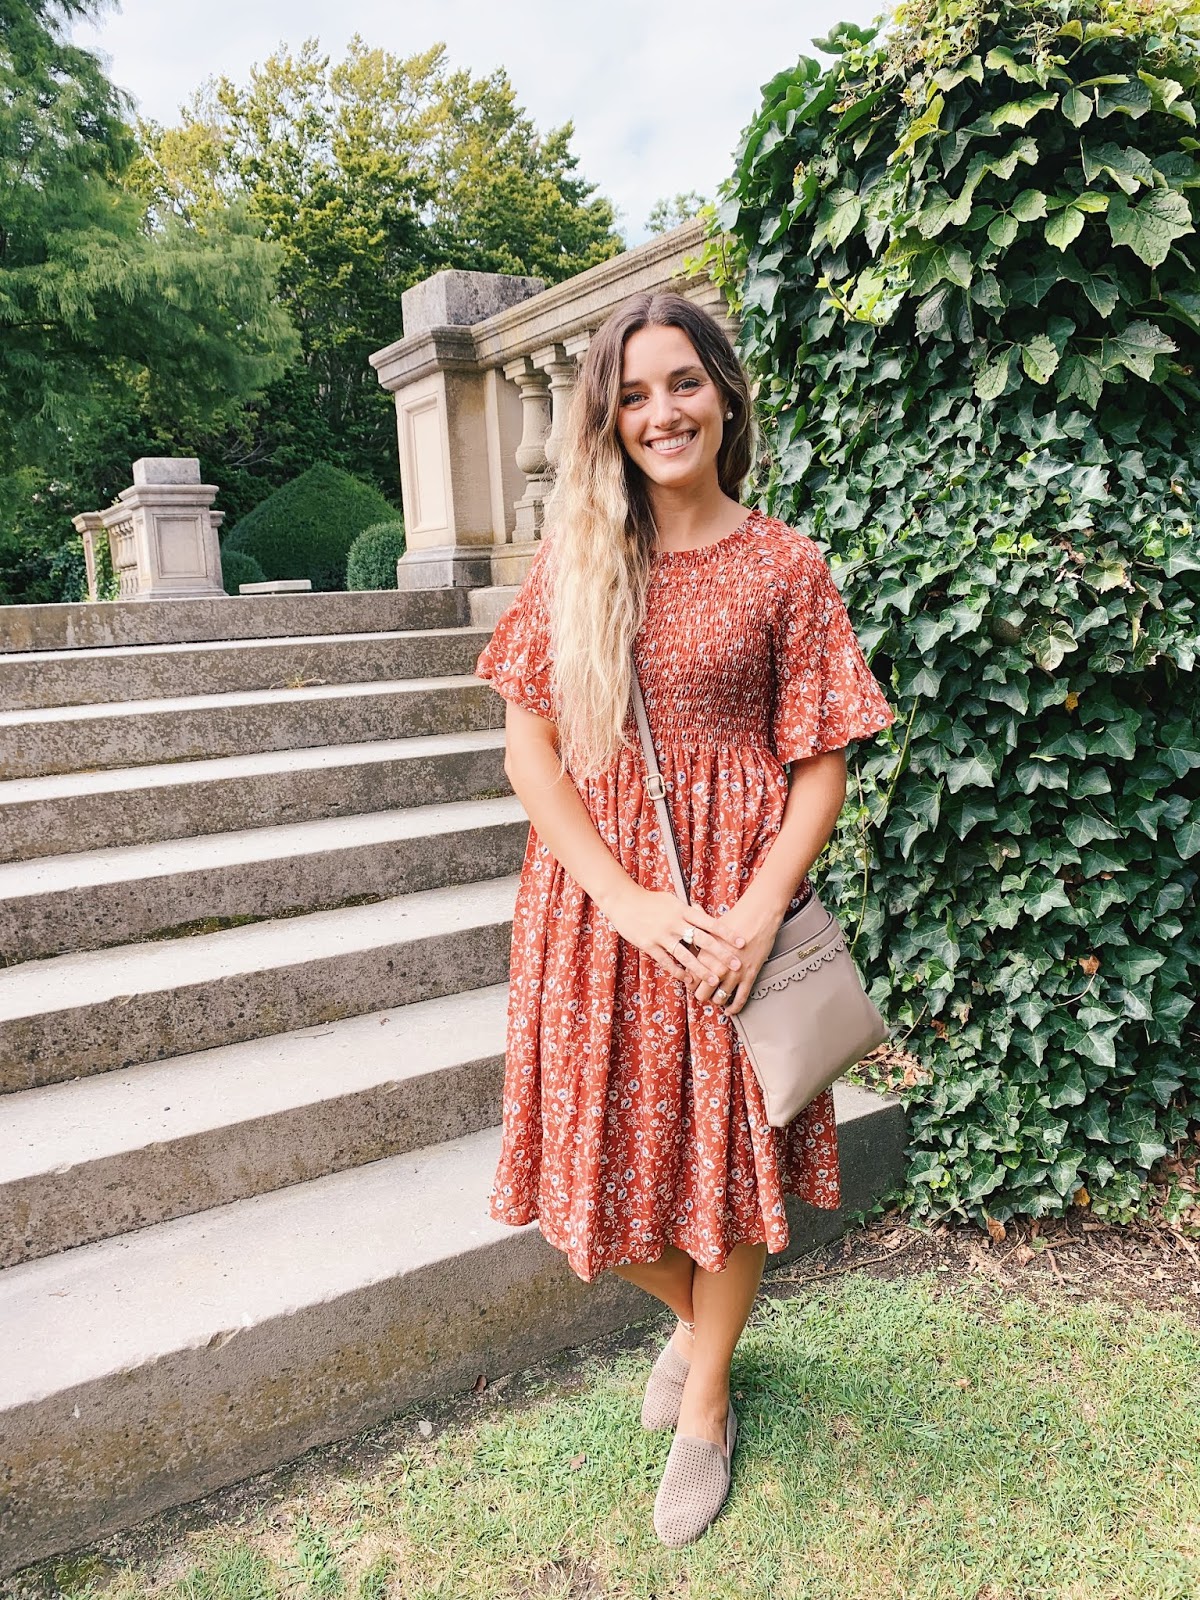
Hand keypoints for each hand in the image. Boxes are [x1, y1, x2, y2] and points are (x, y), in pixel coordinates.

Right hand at [604, 885, 746, 987]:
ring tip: (715, 980)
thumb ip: (687, 910)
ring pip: (686, 955)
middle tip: (736, 965)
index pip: (710, 923)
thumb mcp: (672, 900)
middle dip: (721, 954)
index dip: (727, 933)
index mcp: (682, 911)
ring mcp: (662, 935)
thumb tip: (702, 914)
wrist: (623, 901)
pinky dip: (678, 971)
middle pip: (703, 940)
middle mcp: (675, 923)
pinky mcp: (649, 945)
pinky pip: (667, 961)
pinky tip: (688, 980)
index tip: (741, 942)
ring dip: (702, 969)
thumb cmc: (649, 900)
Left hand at [687, 887, 788, 1016]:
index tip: (694, 982)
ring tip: (716, 998)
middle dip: (702, 994)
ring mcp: (734, 975)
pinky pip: (740, 1000)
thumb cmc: (733, 919)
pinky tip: (730, 1011)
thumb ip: (696, 935)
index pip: (691, 980)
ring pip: (719, 1000)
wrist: (758, 917)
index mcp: (704, 957)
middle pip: (702, 994)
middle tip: (704, 992)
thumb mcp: (709, 926)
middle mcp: (717, 969)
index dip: (691, 984)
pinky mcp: (749, 977)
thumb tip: (686, 934)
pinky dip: (734, 1008)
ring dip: (717, 1001)